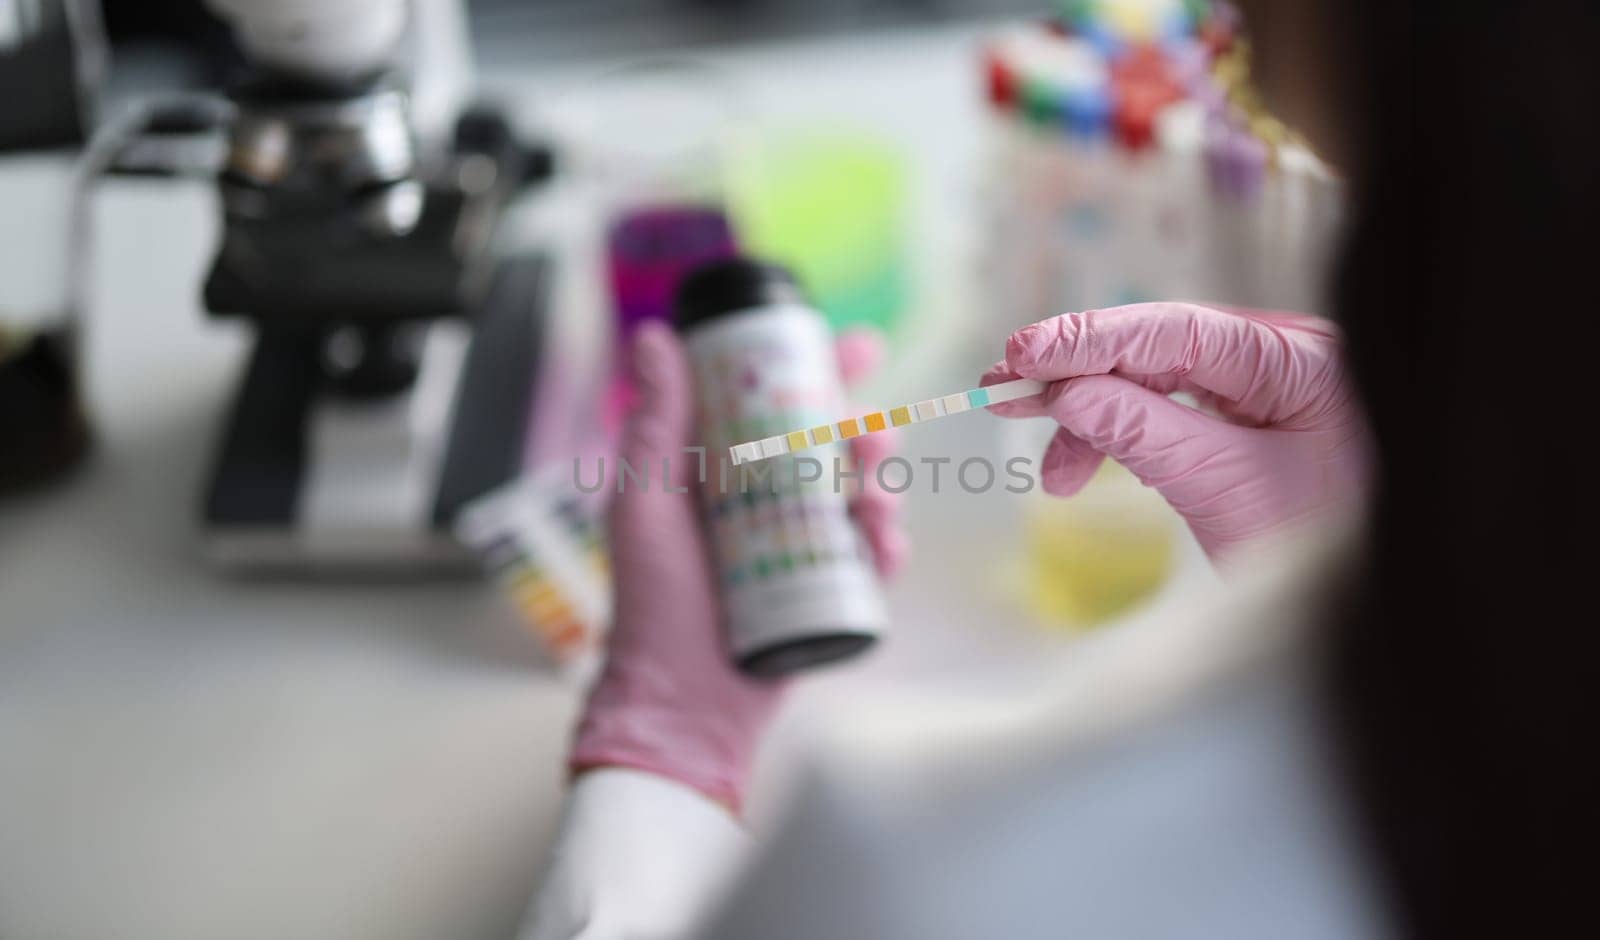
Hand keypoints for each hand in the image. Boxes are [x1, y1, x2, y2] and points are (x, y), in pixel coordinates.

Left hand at [570, 321, 904, 811]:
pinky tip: (885, 547)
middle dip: (870, 432)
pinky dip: (890, 547)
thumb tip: (654, 335)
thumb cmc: (649, 603)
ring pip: (864, 497)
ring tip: (876, 501)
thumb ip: (654, 422)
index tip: (858, 346)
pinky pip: (875, 560)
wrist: (679, 701)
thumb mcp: (644, 501)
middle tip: (873, 437)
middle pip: (837, 446)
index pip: (780, 404)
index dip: (825, 371)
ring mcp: (803, 548)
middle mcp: (768, 502)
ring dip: (886, 486)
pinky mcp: (829, 593)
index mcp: (724, 471)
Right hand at [984, 303, 1369, 558]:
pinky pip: (1168, 410)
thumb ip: (1145, 433)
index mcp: (1298, 361)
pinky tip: (1083, 469)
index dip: (1090, 338)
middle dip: (1078, 374)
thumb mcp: (1227, 490)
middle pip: (1157, 347)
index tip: (1022, 355)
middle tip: (1002, 390)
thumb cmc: (1324, 548)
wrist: (1374, 605)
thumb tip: (1066, 392)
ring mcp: (1265, 387)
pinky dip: (1119, 436)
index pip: (1176, 330)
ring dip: (1091, 417)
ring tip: (1050, 473)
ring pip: (1154, 380)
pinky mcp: (1246, 419)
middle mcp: (1281, 357)